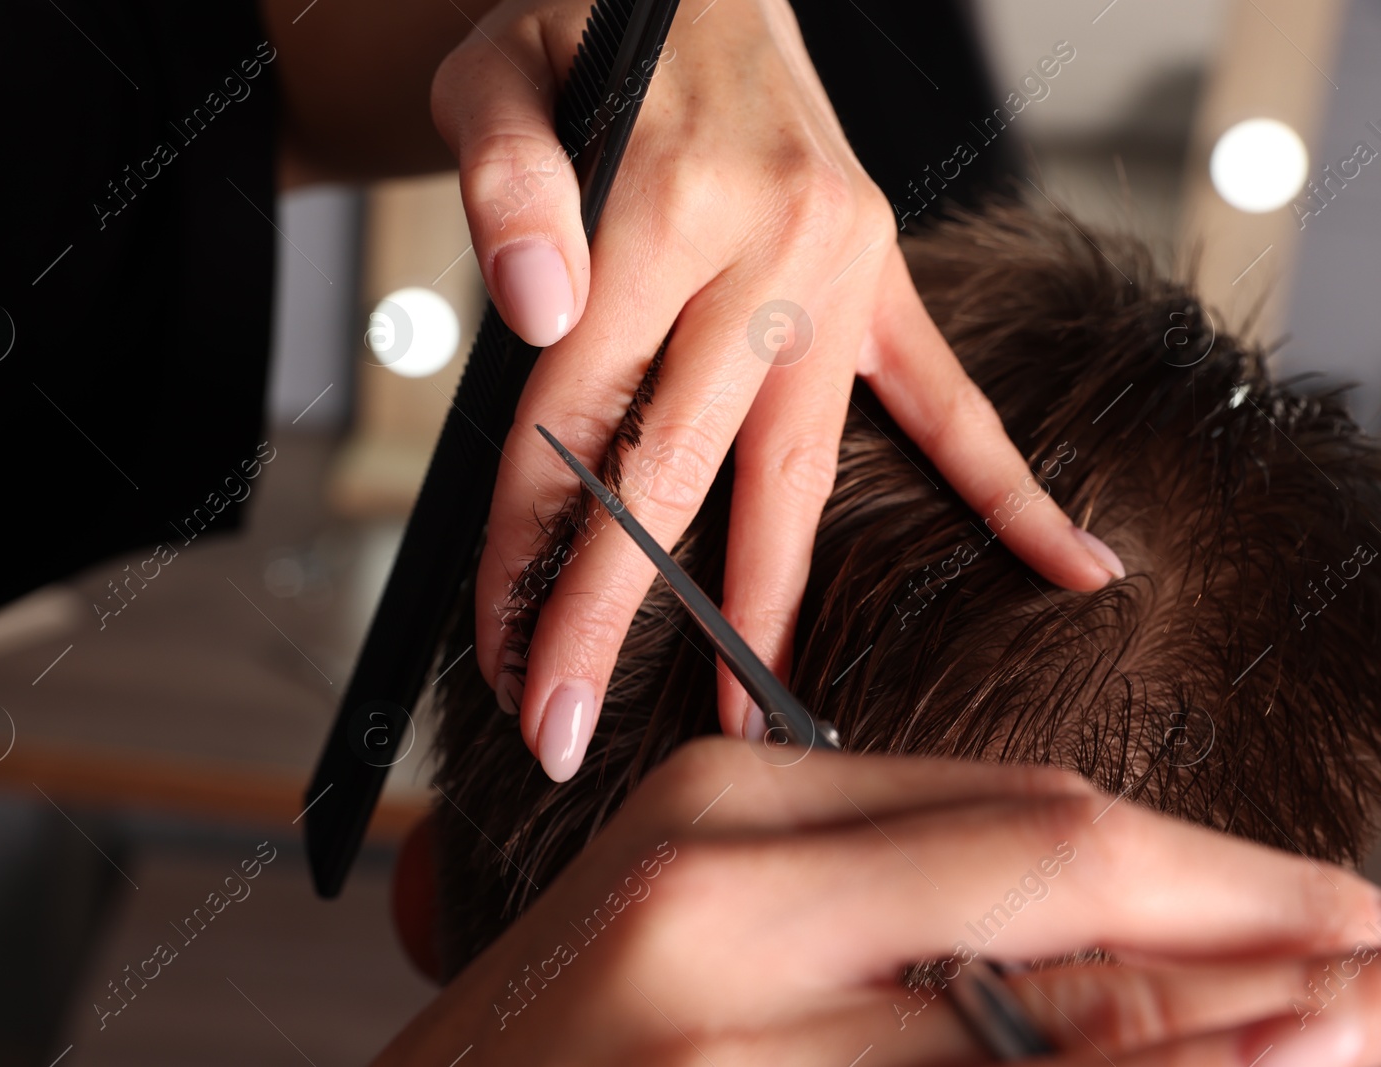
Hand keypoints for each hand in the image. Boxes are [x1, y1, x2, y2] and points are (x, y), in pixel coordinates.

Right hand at [377, 740, 1380, 1065]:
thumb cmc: (561, 1050)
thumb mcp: (714, 920)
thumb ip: (901, 903)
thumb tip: (1138, 937)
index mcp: (719, 817)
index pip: (1025, 824)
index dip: (1218, 874)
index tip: (1339, 912)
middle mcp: (718, 908)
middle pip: (1057, 886)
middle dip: (1259, 943)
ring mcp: (724, 1039)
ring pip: (1041, 1038)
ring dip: (1221, 1046)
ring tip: (1348, 1025)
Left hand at [431, 0, 1127, 781]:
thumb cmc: (581, 35)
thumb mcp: (499, 76)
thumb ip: (508, 183)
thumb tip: (535, 301)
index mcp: (664, 208)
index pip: (576, 418)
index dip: (526, 548)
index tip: (500, 658)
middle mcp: (771, 253)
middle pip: (676, 474)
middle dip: (609, 618)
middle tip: (562, 737)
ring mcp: (842, 273)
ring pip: (798, 470)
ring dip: (769, 604)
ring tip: (756, 721)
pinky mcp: (885, 280)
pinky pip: (950, 396)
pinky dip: (1007, 486)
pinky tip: (1074, 565)